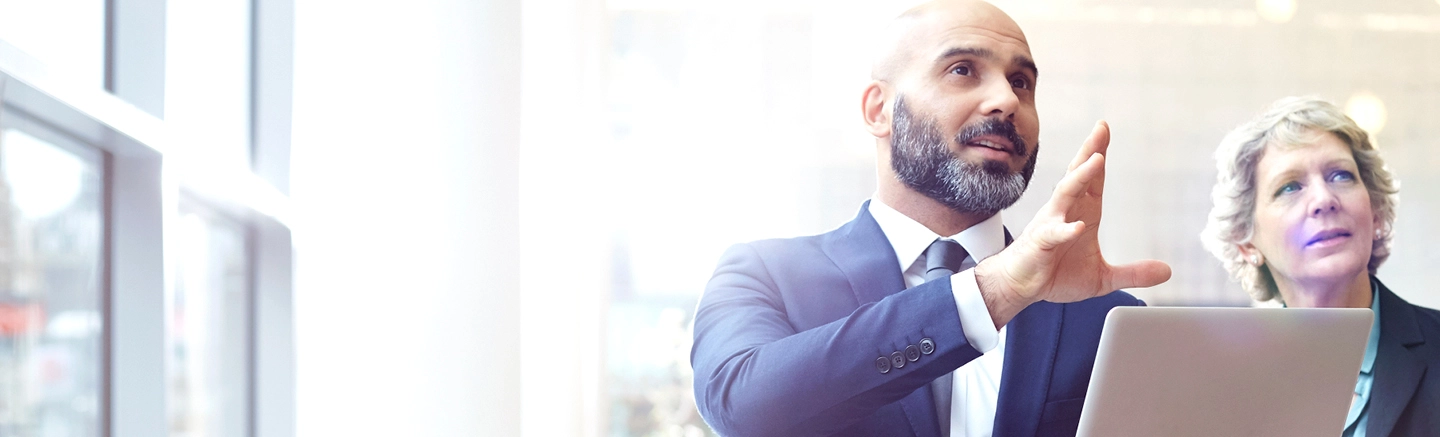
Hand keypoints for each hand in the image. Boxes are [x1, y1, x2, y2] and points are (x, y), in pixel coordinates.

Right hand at [975, 121, 1171, 327]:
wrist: (1021, 285)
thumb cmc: (1056, 273)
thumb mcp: (1102, 277)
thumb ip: (1133, 273)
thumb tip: (1167, 271)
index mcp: (1083, 212)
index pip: (1093, 179)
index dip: (1099, 153)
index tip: (1104, 130)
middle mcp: (1066, 211)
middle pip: (1078, 175)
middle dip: (1089, 151)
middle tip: (1101, 129)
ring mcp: (1051, 224)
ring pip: (1065, 193)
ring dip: (1080, 177)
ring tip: (1095, 161)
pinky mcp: (1040, 242)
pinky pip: (1053, 233)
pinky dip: (1065, 229)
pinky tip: (1078, 227)